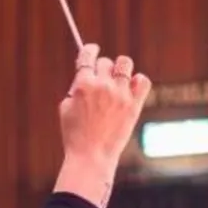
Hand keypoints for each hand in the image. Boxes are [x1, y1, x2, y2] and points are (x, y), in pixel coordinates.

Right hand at [58, 44, 149, 169]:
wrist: (91, 157)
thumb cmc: (75, 135)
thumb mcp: (66, 108)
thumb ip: (76, 88)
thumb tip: (85, 73)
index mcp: (83, 84)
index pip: (88, 54)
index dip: (89, 50)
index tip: (91, 50)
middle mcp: (102, 86)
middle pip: (105, 62)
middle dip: (101, 68)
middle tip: (100, 81)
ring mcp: (120, 94)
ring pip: (124, 64)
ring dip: (120, 69)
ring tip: (117, 81)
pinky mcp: (134, 105)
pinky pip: (142, 81)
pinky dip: (138, 81)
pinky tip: (131, 88)